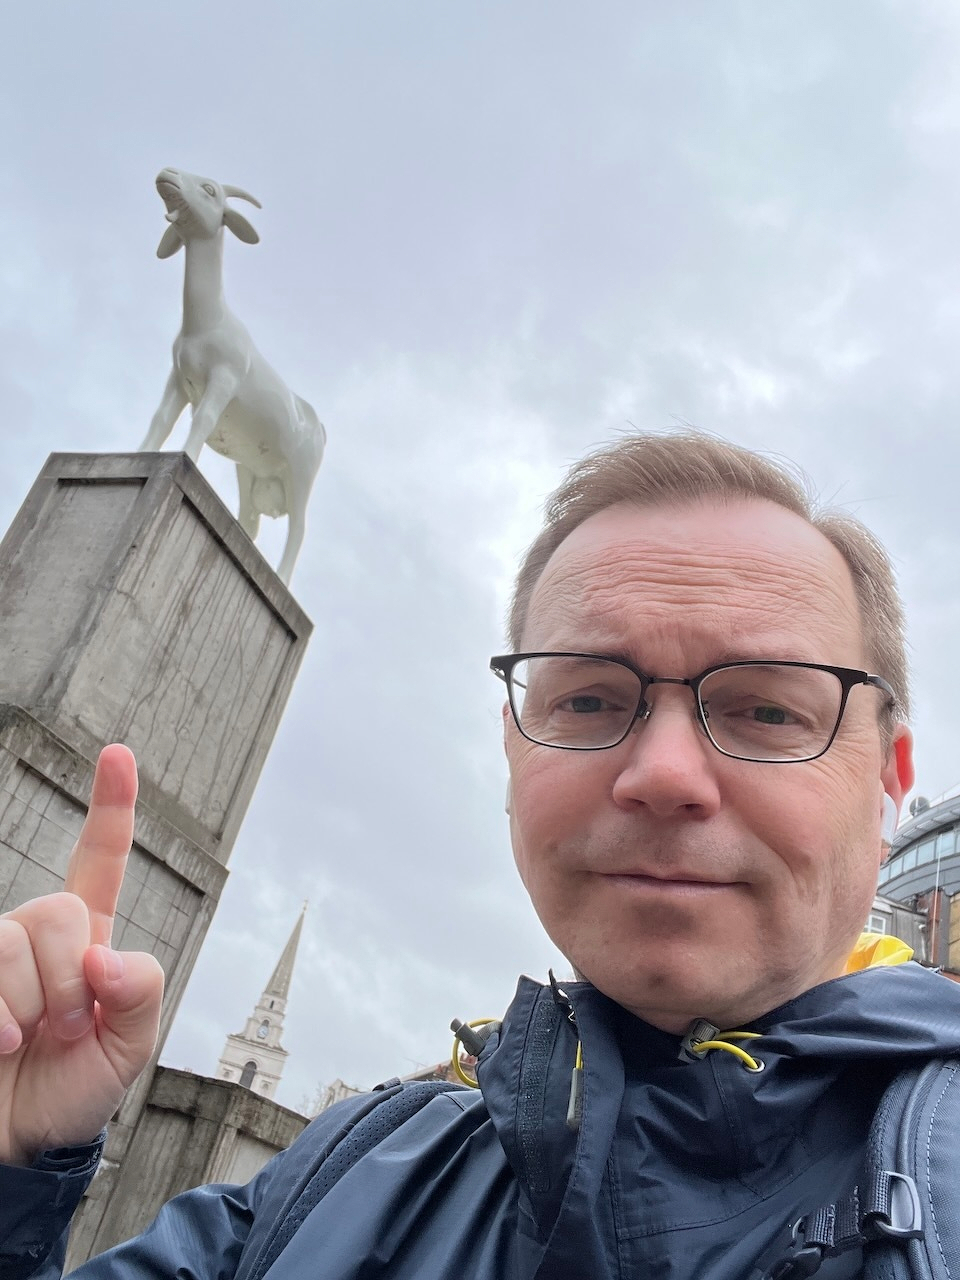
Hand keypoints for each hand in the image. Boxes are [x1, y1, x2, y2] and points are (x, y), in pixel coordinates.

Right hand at [0, 745, 163, 1165]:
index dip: (111, 805)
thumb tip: (107, 954)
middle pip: (61, 909)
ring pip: (14, 939)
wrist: (18, 1147)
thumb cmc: (71, 1093)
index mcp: (87, 940)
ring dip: (32, 1002)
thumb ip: (141, 992)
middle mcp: (35, 935)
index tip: (117, 752)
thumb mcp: (129, 1049)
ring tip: (27, 1042)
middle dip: (71, 979)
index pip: (100, 860)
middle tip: (67, 1028)